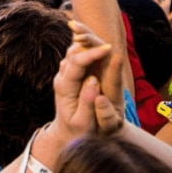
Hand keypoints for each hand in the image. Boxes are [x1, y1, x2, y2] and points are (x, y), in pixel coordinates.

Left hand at [51, 21, 123, 141]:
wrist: (67, 134)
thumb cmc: (78, 131)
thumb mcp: (83, 123)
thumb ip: (87, 102)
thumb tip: (93, 82)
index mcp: (64, 87)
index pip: (76, 64)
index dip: (92, 54)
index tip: (109, 48)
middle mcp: (62, 77)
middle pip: (74, 52)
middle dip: (91, 43)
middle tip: (109, 38)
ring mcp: (65, 74)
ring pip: (75, 51)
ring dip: (89, 42)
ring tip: (106, 38)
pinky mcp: (71, 74)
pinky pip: (78, 55)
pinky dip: (88, 47)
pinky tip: (100, 44)